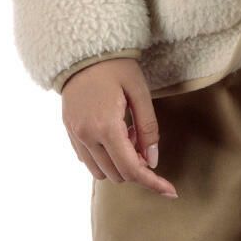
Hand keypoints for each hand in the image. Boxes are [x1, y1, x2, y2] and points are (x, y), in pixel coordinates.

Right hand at [61, 57, 179, 198]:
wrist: (84, 50)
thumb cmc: (116, 67)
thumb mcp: (139, 92)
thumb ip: (148, 127)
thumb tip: (153, 161)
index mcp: (106, 126)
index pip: (131, 168)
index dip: (152, 182)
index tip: (170, 190)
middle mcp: (87, 136)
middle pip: (117, 174)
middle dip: (136, 166)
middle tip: (143, 138)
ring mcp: (75, 136)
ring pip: (101, 172)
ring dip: (119, 163)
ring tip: (128, 133)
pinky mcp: (69, 132)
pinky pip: (88, 160)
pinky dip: (105, 158)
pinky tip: (114, 134)